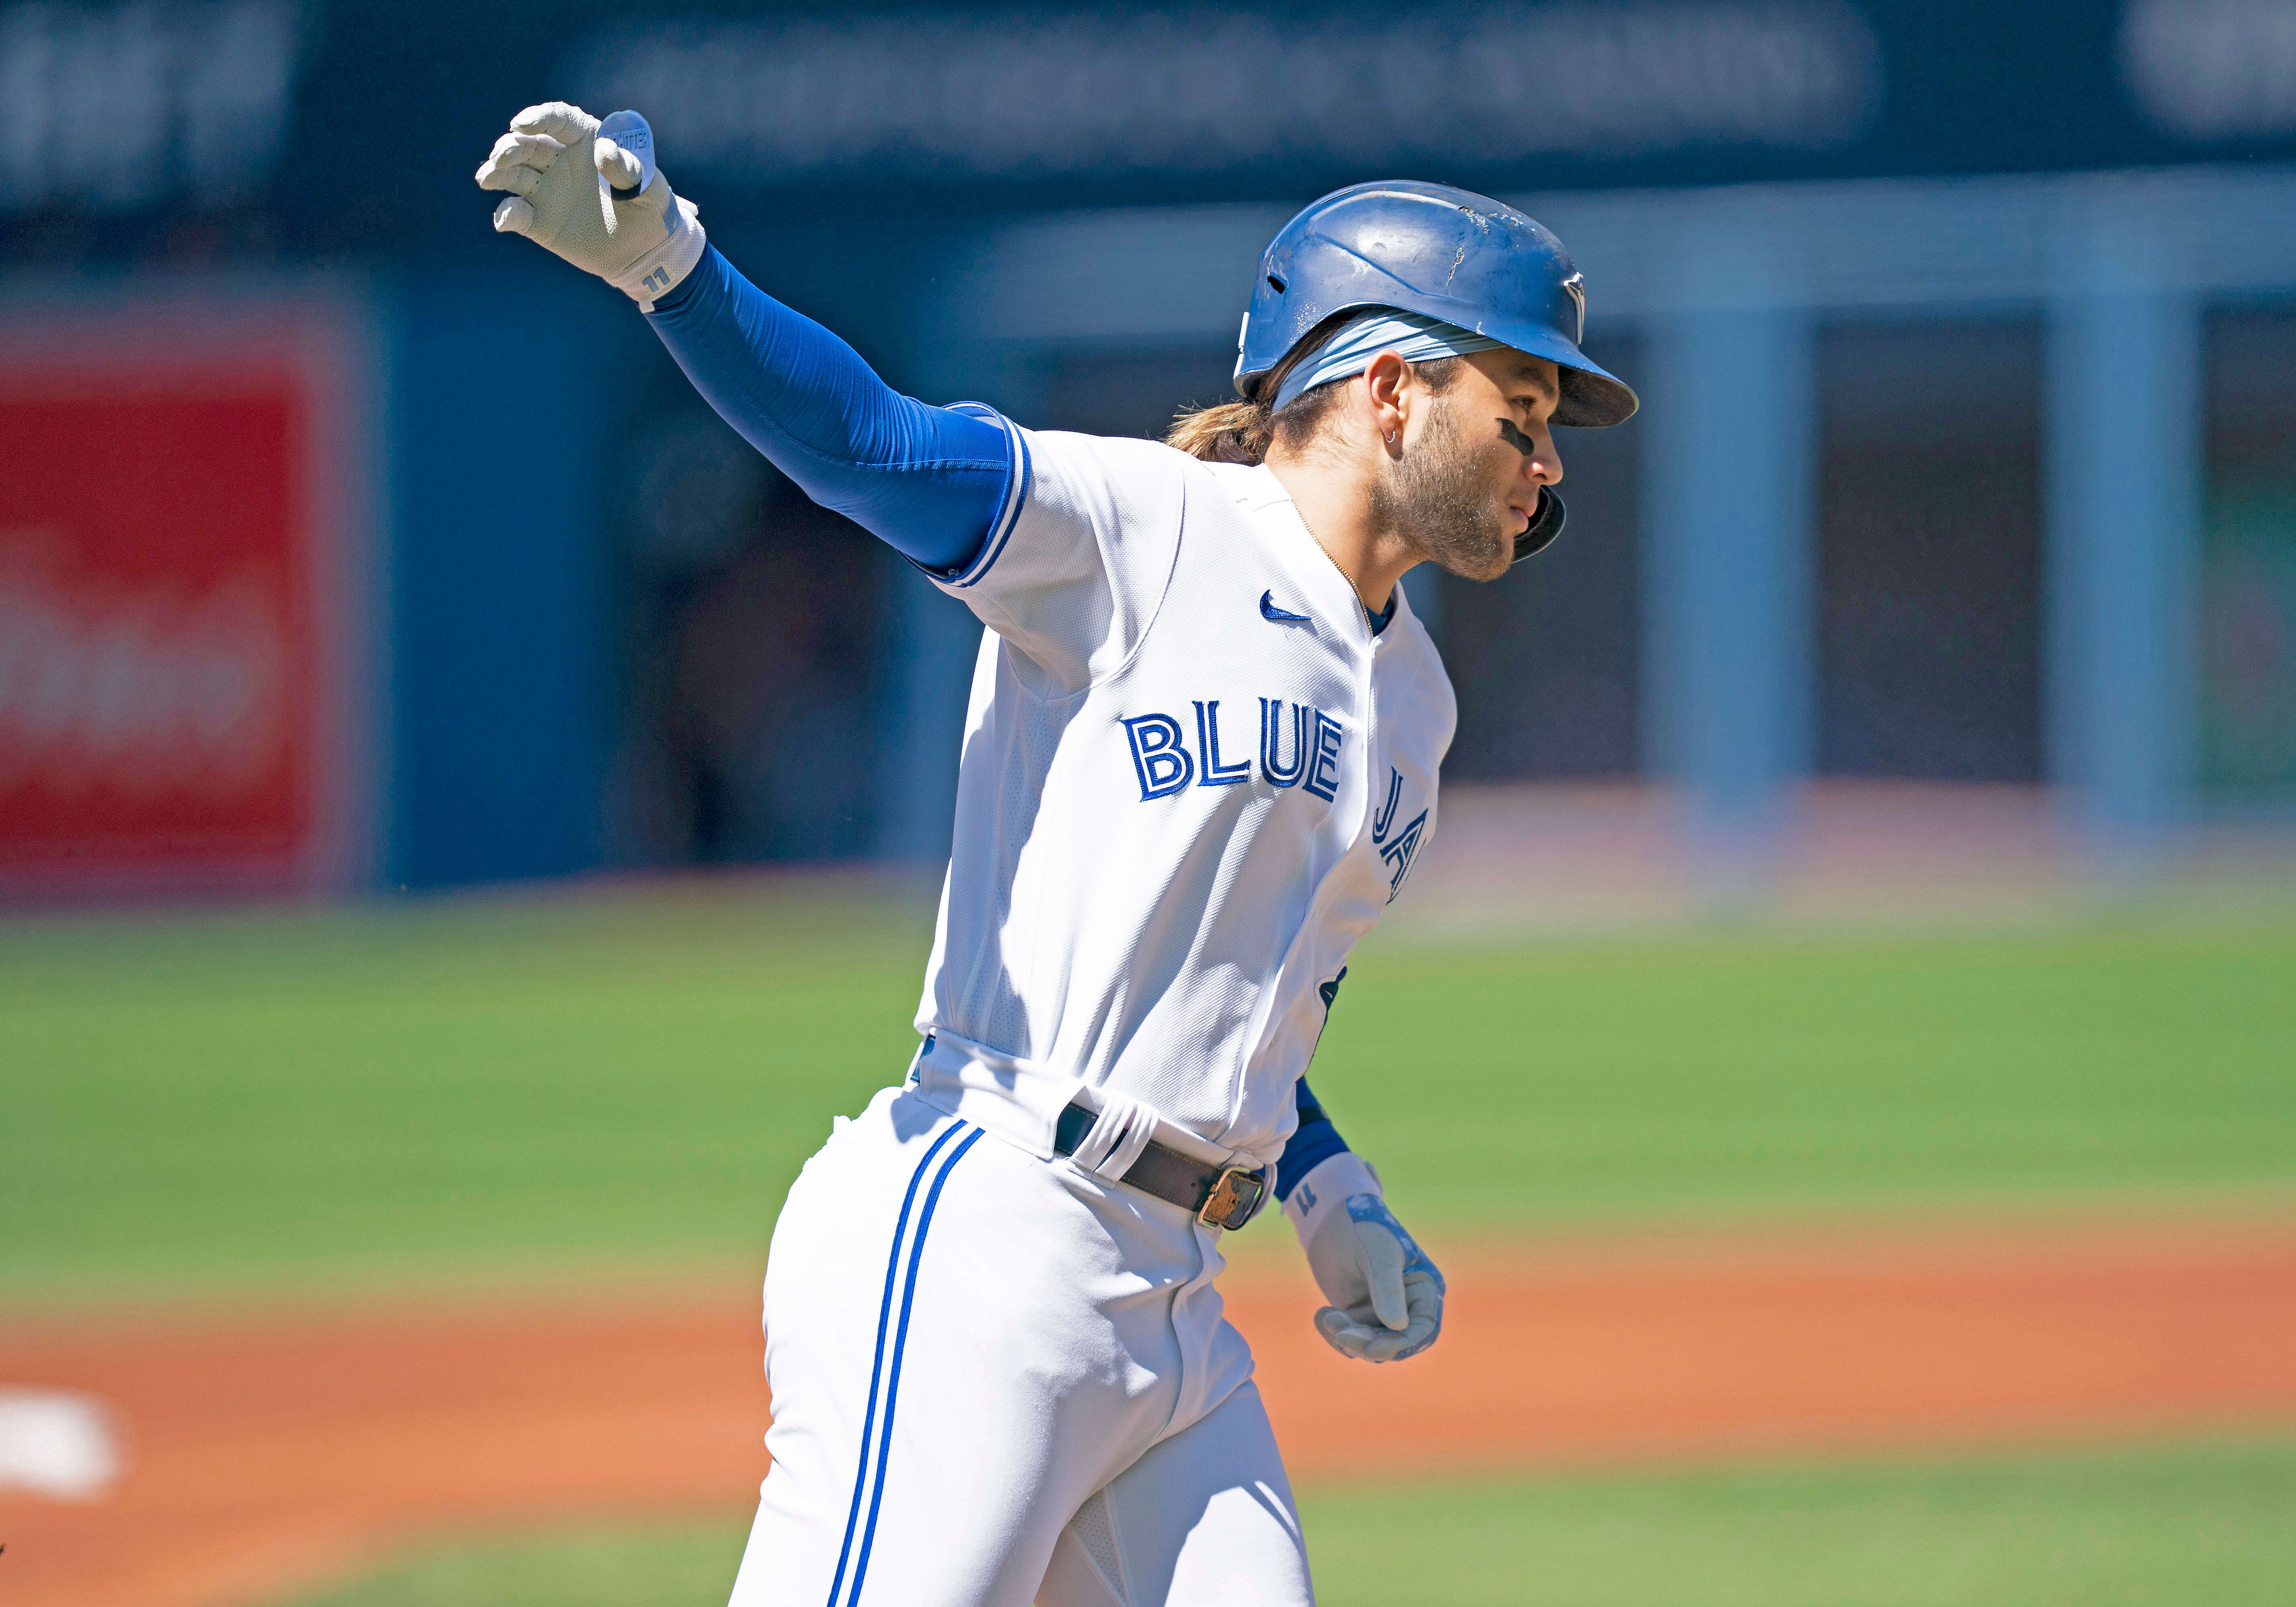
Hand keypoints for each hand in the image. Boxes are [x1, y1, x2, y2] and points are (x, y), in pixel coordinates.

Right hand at [475, 103, 706, 304]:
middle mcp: (560, 160)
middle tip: (501, 156)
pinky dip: (507, 215)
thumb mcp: (651, 190)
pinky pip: (517, 214)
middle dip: (510, 147)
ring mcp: (546, 189)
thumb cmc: (651, 209)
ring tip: (486, 178)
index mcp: (586, 141)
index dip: (539, 118)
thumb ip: (629, 169)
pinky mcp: (539, 220)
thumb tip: (604, 150)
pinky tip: (505, 220)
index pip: (558, 121)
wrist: (646, 250)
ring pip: (514, 174)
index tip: (522, 124)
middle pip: (528, 145)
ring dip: (497, 173)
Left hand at [1283, 1152, 1444, 1361]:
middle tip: (1341, 1333)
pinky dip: (1334, 1333)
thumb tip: (1399, 1327)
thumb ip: (1388, 1288)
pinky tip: (1321, 1314)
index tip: (1374, 1350)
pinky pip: (1349, 1339)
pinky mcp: (1357, 1316)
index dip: (1402, 1345)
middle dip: (1368, 1344)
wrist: (1330, 1217)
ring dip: (1347, 1337)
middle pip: (1394, 1343)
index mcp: (1423, 1289)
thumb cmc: (1364, 1227)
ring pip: (1369, 1346)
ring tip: (1328, 1315)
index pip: (1423, 1330)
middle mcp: (1406, 1306)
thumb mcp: (1378, 1254)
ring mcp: (1380, 1313)